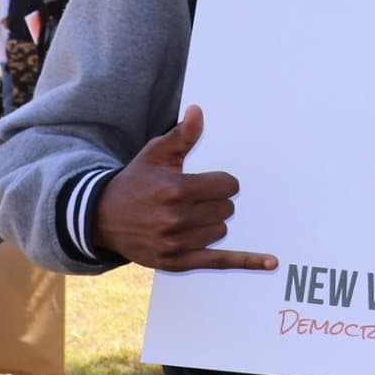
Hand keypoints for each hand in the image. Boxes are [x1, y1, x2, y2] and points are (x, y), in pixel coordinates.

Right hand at [93, 105, 275, 271]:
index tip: (206, 183)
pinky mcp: (177, 262)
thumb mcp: (156, 154)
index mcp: (176, 190)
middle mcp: (176, 219)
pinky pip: (220, 262)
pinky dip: (247, 262)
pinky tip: (271, 263)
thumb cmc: (136, 182)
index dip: (220, 182)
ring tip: (186, 216)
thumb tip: (198, 111)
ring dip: (211, 222)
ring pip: (221, 230)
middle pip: (226, 208)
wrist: (102, 218)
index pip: (228, 186)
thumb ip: (182, 135)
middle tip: (193, 199)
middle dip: (215, 201)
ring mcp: (176, 243)